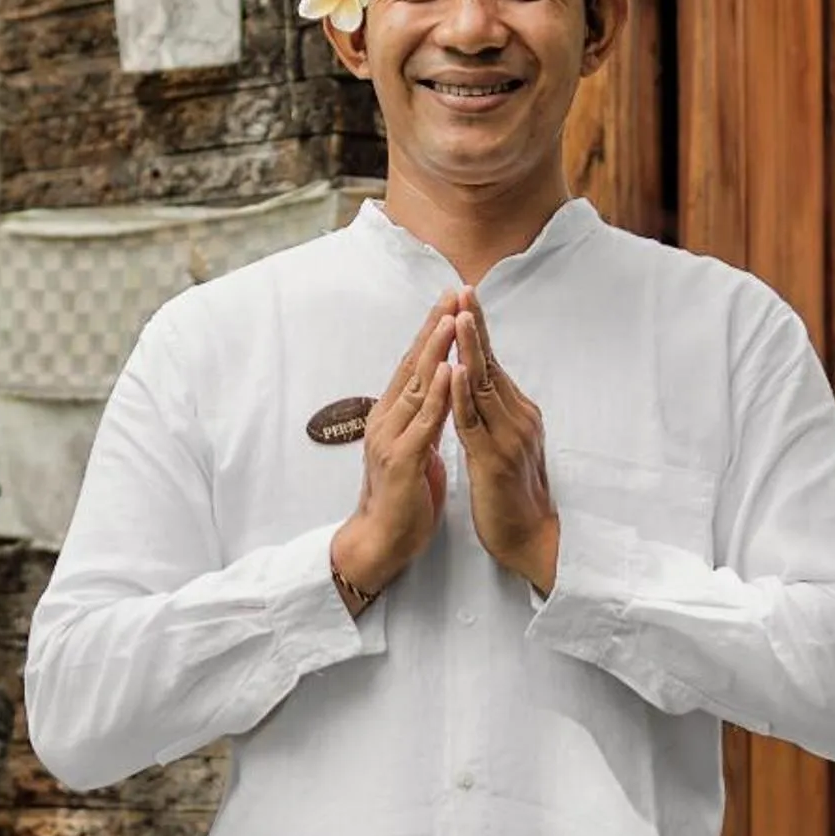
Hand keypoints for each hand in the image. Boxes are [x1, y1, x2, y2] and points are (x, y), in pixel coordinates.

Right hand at [333, 295, 456, 601]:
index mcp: (392, 417)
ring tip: (451, 320)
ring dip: (435, 351)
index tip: (451, 302)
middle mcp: (387, 420)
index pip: (414, 366)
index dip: (432, 333)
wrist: (381, 542)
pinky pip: (424, 423)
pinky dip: (439, 396)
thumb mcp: (417, 451)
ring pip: (417, 387)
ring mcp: (391, 439)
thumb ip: (424, 424)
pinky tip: (451, 372)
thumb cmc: (403, 499)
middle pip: (413, 366)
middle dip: (434, 328)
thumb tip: (438, 403)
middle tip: (453, 293)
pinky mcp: (402, 461)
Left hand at [450, 289, 559, 595]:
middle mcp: (517, 418)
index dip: (477, 332)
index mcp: (516, 414)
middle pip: (491, 364)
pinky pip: (475, 422)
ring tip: (457, 316)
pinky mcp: (495, 460)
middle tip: (463, 290)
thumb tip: (482, 390)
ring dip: (470, 349)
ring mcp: (508, 438)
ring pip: (484, 385)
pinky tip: (454, 370)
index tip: (463, 299)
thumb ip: (494, 418)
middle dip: (474, 326)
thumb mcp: (503, 446)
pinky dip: (463, 393)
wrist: (531, 540)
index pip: (492, 364)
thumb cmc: (512, 497)